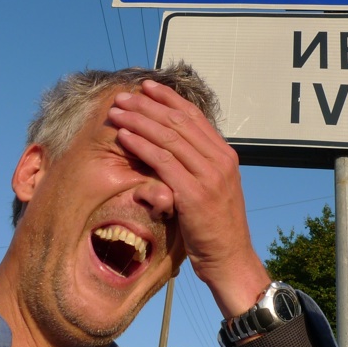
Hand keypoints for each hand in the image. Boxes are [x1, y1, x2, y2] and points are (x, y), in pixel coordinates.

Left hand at [108, 80, 270, 317]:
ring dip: (139, 121)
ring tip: (117, 112)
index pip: (194, 116)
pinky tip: (124, 136)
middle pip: (178, 122)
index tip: (147, 87)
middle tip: (123, 97)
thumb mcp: (212, 187)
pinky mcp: (195, 195)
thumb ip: (199, 165)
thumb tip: (175, 145)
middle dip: (147, 106)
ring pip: (169, 137)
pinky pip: (162, 162)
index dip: (168, 99)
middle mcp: (220, 160)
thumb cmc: (215, 227)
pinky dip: (141, 145)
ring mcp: (209, 176)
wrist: (230, 259)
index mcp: (225, 155)